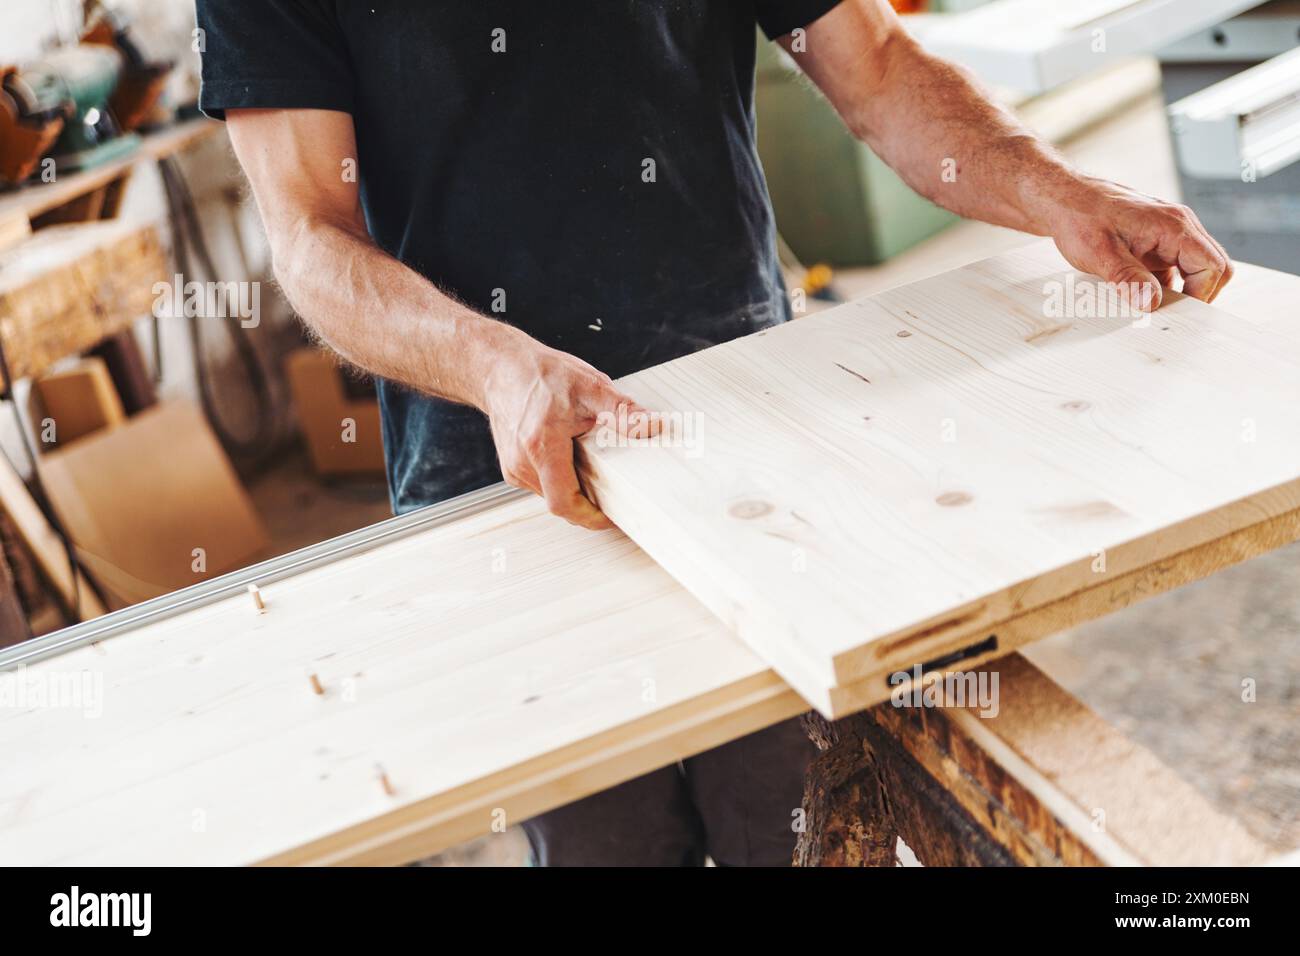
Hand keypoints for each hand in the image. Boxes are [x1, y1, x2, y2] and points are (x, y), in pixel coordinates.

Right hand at [482, 335, 654, 529]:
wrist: (501, 367)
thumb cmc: (539, 374)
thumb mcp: (589, 386)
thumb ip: (622, 410)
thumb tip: (651, 425)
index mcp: (541, 446)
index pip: (564, 502)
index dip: (590, 518)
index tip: (610, 518)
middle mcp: (522, 462)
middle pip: (560, 501)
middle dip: (588, 502)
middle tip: (613, 492)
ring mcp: (514, 467)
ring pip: (550, 494)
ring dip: (573, 489)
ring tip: (591, 467)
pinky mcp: (511, 467)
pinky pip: (541, 484)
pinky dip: (560, 478)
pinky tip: (571, 458)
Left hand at [1047, 177, 1232, 311]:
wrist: (1065, 200)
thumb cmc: (1081, 218)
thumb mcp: (1100, 254)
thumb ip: (1128, 279)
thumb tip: (1151, 304)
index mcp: (1174, 226)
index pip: (1212, 266)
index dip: (1200, 294)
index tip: (1176, 312)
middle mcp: (1179, 227)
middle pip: (1213, 266)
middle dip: (1198, 293)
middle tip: (1170, 314)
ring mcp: (1170, 234)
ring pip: (1195, 268)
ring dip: (1180, 289)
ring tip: (1150, 304)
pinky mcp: (1157, 242)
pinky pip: (1174, 267)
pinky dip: (1164, 284)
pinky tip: (1139, 293)